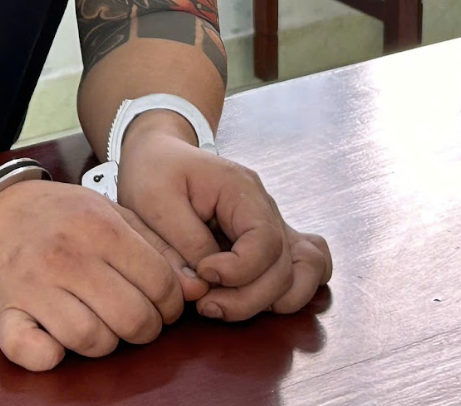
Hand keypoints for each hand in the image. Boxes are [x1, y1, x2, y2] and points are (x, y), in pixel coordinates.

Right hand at [0, 178, 190, 371]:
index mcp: (99, 227)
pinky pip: (35, 353)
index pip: (161, 284)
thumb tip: (196, 289)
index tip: (160, 305)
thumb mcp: (111, 214)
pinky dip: (50, 356)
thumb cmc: (61, 217)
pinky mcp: (3, 313)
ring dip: (104, 342)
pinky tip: (55, 341)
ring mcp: (32, 285)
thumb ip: (157, 247)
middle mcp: (67, 255)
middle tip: (133, 319)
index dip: (171, 304)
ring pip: (93, 340)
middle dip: (144, 328)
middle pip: (133, 318)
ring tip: (98, 324)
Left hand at [117, 112, 332, 321]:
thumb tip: (201, 287)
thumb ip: (181, 243)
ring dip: (269, 302)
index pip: (265, 241)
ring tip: (223, 305)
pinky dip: (291, 291)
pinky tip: (251, 299)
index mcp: (241, 189)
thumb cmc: (155, 172)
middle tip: (205, 305)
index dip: (239, 271)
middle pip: (284, 267)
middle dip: (247, 298)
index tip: (202, 275)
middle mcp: (266, 208)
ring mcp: (273, 225)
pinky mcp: (268, 242)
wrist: (159, 156)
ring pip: (303, 273)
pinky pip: (307, 267)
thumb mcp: (154, 200)